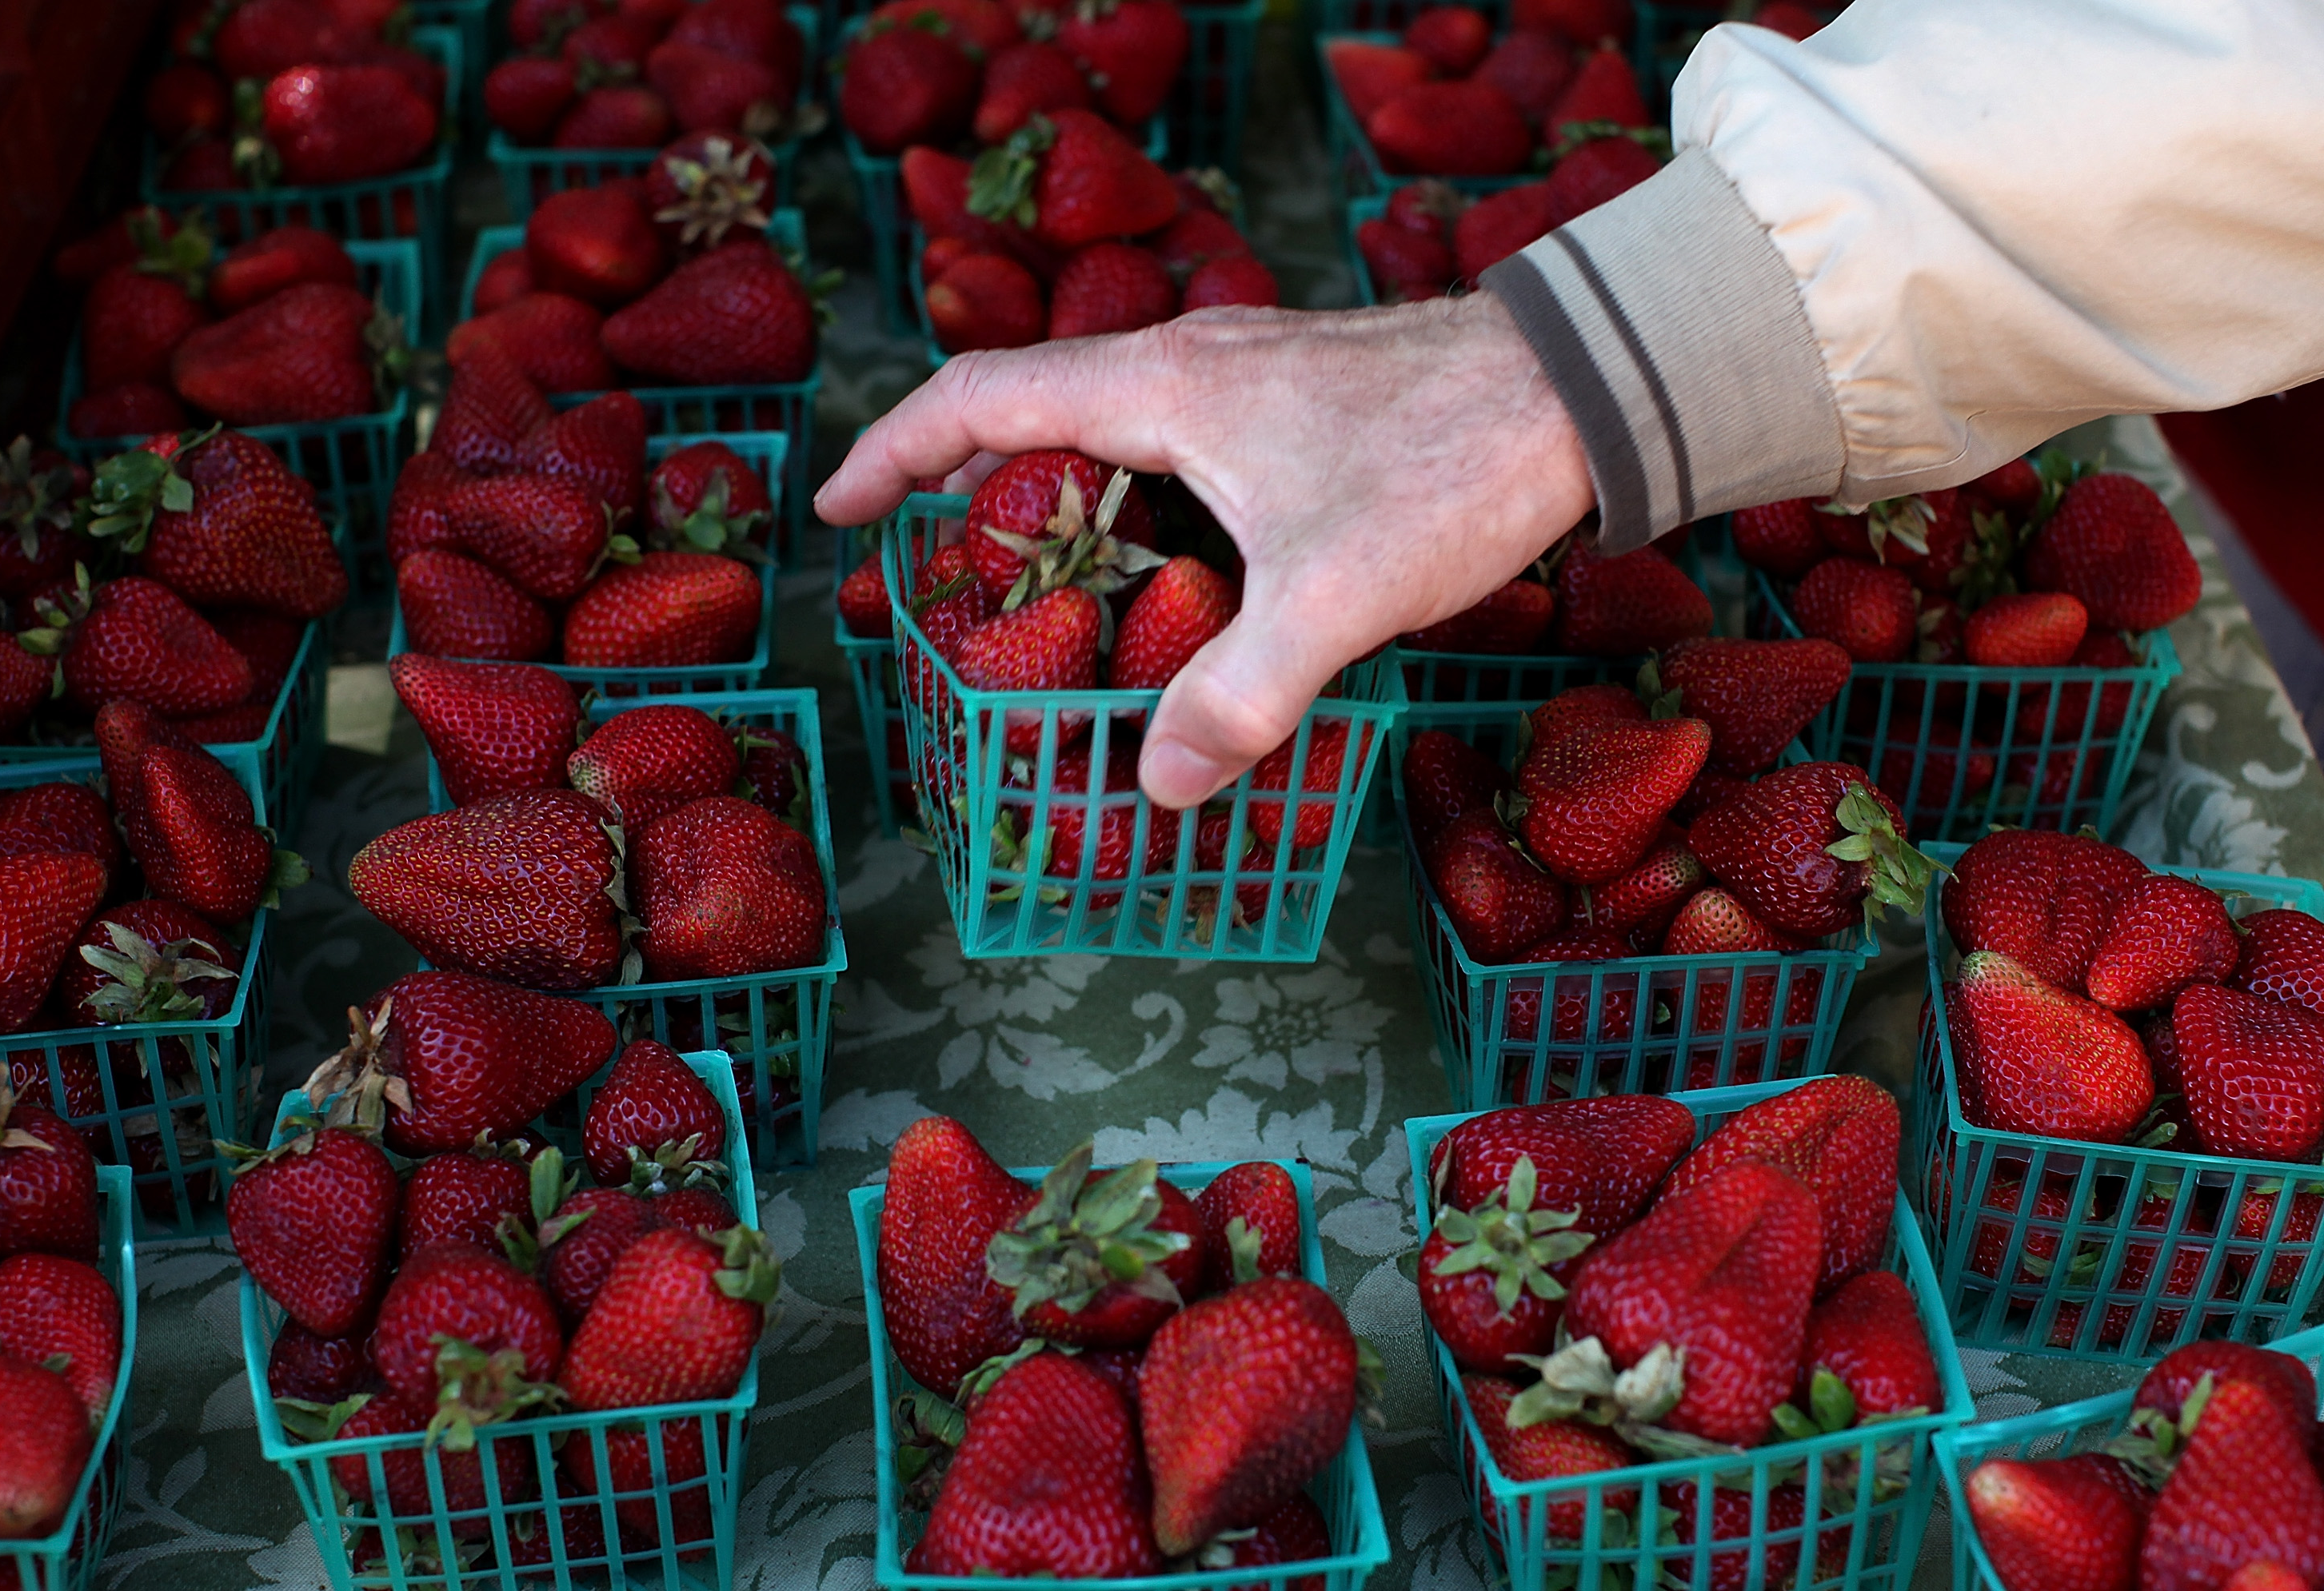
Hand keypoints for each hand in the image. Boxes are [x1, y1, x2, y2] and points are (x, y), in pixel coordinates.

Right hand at [814, 294, 1595, 806]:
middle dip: (969, 501)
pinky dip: (1139, 516)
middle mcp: (1188, 366)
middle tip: (942, 596)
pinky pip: (1175, 454)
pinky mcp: (1295, 406)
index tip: (838, 513)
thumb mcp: (1338, 591)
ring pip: (1108, 438)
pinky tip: (1171, 587)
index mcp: (1163, 386)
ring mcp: (1244, 380)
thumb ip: (1240, 692)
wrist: (1584, 384)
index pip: (980, 398)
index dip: (894, 453)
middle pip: (1032, 417)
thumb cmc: (1456, 459)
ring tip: (1041, 609)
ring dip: (1060, 510)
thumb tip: (1154, 789)